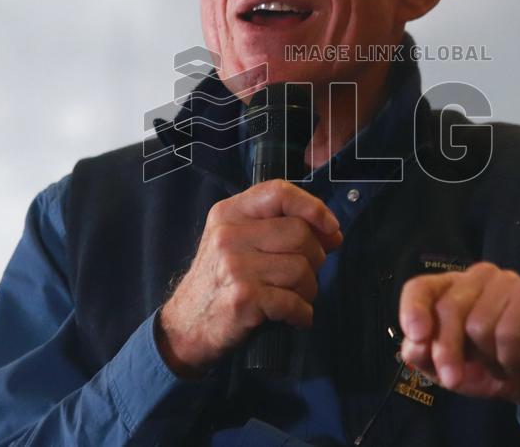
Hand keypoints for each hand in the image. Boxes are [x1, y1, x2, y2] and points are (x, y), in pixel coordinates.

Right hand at [157, 179, 341, 376]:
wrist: (186, 326)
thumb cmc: (221, 282)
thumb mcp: (239, 242)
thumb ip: (281, 229)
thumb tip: (333, 233)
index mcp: (229, 212)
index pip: (279, 192)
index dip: (313, 207)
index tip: (330, 228)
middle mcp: (229, 235)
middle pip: (300, 233)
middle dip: (314, 258)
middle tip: (303, 275)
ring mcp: (234, 266)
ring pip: (302, 269)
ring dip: (308, 290)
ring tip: (292, 297)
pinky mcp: (243, 298)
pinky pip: (294, 302)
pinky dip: (302, 314)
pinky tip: (293, 316)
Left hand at [398, 262, 519, 418]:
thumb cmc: (492, 368)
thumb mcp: (450, 370)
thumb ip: (425, 356)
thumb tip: (413, 345)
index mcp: (451, 288)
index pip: (421, 287)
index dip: (413, 310)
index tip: (417, 337)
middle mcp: (476, 276)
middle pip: (448, 308)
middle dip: (447, 351)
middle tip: (453, 381)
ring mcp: (506, 280)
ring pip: (478, 324)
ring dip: (487, 359)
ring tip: (498, 363)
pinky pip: (507, 333)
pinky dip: (508, 360)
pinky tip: (515, 363)